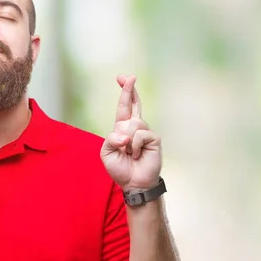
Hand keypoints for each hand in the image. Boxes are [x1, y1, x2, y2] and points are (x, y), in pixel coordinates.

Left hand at [100, 75, 161, 191]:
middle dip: (129, 89)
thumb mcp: (106, 152)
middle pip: (134, 104)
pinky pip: (140, 135)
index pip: (124, 107)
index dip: (125, 92)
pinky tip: (137, 155)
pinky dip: (134, 147)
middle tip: (129, 76)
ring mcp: (145, 132)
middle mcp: (135, 127)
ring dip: (126, 140)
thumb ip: (110, 139)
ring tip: (129, 153)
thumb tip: (125, 134)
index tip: (123, 77)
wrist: (134, 183)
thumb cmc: (120, 168)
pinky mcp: (154, 139)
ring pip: (133, 123)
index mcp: (122, 128)